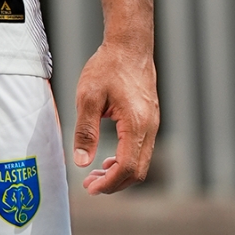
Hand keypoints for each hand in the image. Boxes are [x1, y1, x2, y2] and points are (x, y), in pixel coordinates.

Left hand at [73, 41, 158, 194]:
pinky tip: (109, 158)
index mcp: (136, 125)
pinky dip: (126, 160)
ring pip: (141, 162)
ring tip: (96, 174)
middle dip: (114, 183)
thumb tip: (81, 161)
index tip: (90, 188)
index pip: (127, 168)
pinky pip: (141, 150)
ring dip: (120, 173)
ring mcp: (153, 125)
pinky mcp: (150, 120)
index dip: (108, 183)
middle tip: (90, 185)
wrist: (129, 46)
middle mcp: (150, 128)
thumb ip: (85, 130)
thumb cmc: (108, 67)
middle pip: (137, 172)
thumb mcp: (88, 96)